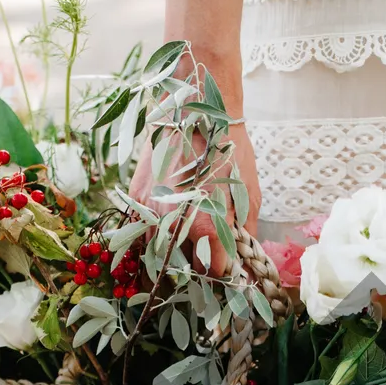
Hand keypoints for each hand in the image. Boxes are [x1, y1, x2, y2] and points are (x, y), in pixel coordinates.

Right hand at [130, 123, 261, 276]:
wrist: (195, 109)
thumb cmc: (228, 150)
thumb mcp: (249, 194)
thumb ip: (246, 233)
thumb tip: (244, 261)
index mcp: (207, 226)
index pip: (214, 272)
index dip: (223, 275)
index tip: (228, 272)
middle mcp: (175, 225)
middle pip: (184, 270)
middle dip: (197, 273)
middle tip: (208, 266)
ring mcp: (151, 213)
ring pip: (157, 257)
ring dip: (171, 263)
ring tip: (184, 259)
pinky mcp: (136, 199)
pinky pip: (139, 236)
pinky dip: (150, 245)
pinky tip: (164, 242)